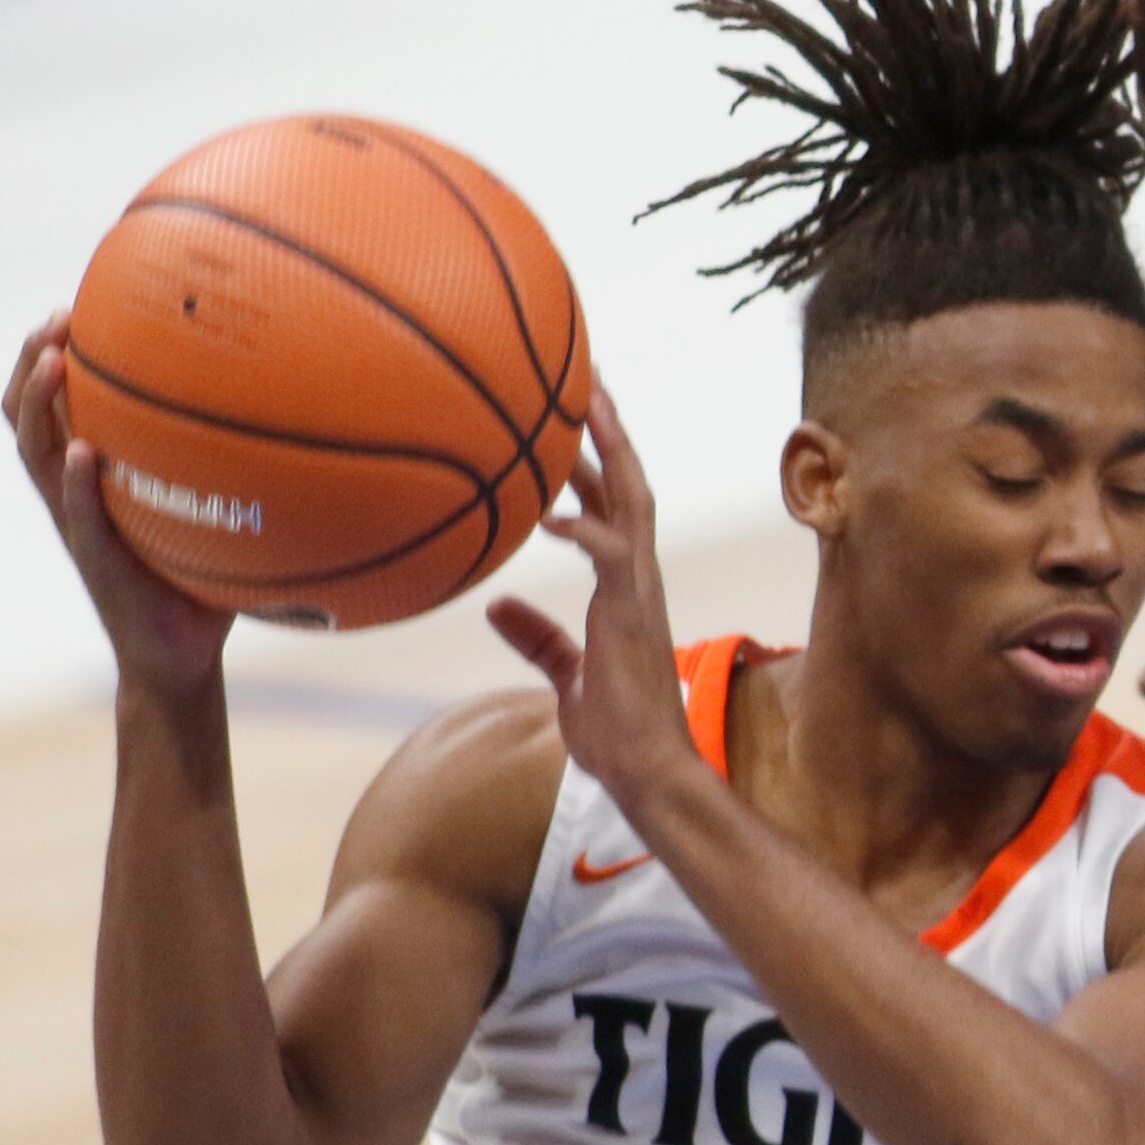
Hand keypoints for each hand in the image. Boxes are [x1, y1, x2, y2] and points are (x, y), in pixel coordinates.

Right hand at [3, 315, 233, 696]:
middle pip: (26, 414)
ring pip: (36, 454)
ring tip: (51, 362)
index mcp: (96, 476)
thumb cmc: (204, 581)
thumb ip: (235, 472)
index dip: (50, 355)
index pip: (54, 406)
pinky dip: (80, 486)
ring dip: (39, 405)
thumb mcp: (214, 514)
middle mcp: (76, 493)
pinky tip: (84, 454)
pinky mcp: (97, 562)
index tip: (73, 306)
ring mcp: (79, 525)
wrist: (182, 658)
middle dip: (31, 361)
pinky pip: (79, 517)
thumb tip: (306, 420)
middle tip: (55, 318)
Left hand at [487, 387, 695, 801]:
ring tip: (583, 404)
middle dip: (609, 429)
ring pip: (632, 501)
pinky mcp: (631, 611)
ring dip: (608, 452)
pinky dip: (582, 529)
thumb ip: (537, 636)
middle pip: (629, 483)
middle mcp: (637, 575)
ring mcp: (639, 589)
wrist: (646, 768)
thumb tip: (497, 605)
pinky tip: (547, 513)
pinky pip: (611, 555)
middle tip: (587, 376)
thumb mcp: (563, 673)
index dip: (596, 457)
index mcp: (622, 584)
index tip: (577, 409)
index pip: (613, 505)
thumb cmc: (614, 729)